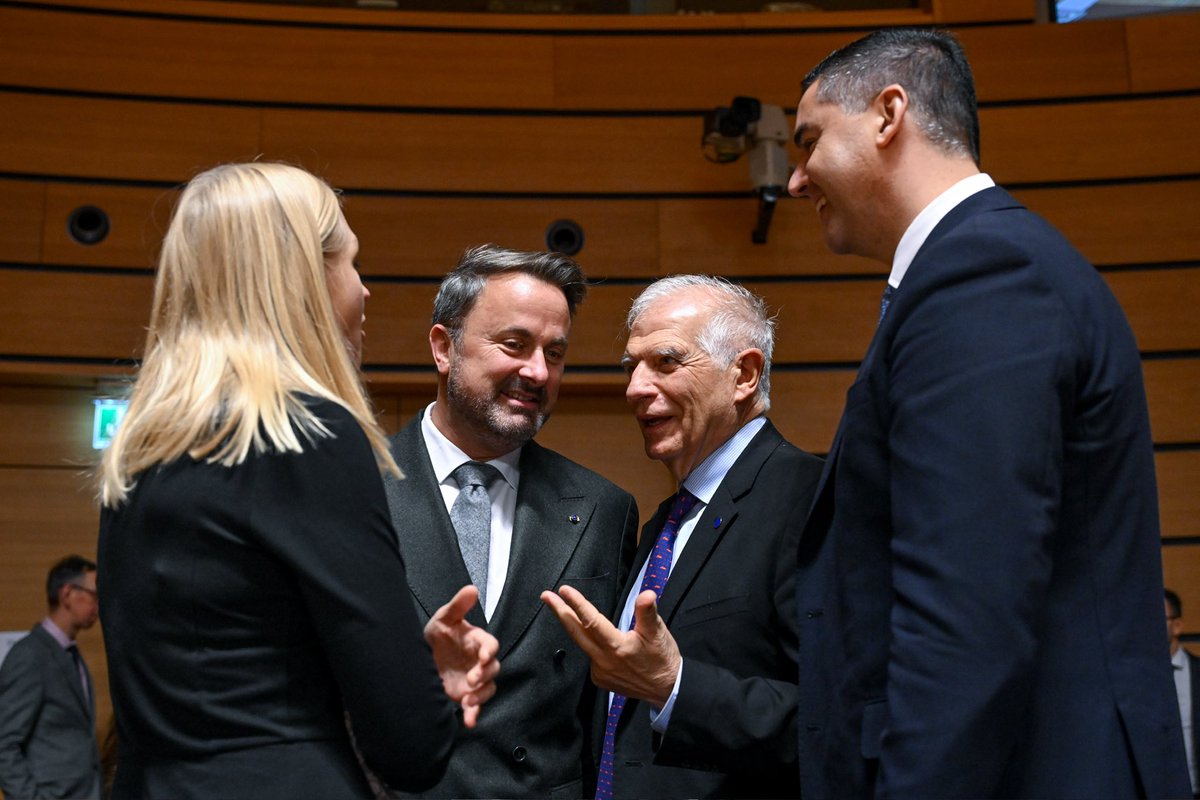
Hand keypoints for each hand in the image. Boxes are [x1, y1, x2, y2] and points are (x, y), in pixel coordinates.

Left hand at [425, 585, 499, 727]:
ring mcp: (474, 680)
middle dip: (485, 674)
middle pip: (493, 668)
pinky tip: (468, 721)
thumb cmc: (437, 636)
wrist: (422, 658)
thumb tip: (472, 589)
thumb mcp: (443, 619)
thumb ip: (458, 606)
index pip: (490, 645)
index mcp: (477, 641)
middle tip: (472, 679)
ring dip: (481, 695)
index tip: (483, 656)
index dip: (489, 651)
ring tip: (467, 700)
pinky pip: (475, 706)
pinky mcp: (466, 695)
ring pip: (488, 688)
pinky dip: (474, 714)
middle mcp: (479, 661)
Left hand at [540, 585, 679, 705]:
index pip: (591, 621)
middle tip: (546, 596)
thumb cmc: (662, 658)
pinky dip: (589, 645)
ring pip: (582, 644)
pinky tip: (594, 638)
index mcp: (617, 646)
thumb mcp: (658, 632)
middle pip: (576, 632)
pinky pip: (590, 657)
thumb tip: (646, 594)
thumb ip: (647, 612)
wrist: (666, 689)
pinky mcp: (601, 679)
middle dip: (560, 612)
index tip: (564, 591)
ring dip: (572, 626)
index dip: (577, 604)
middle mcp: (604, 660)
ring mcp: (600, 671)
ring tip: (563, 610)